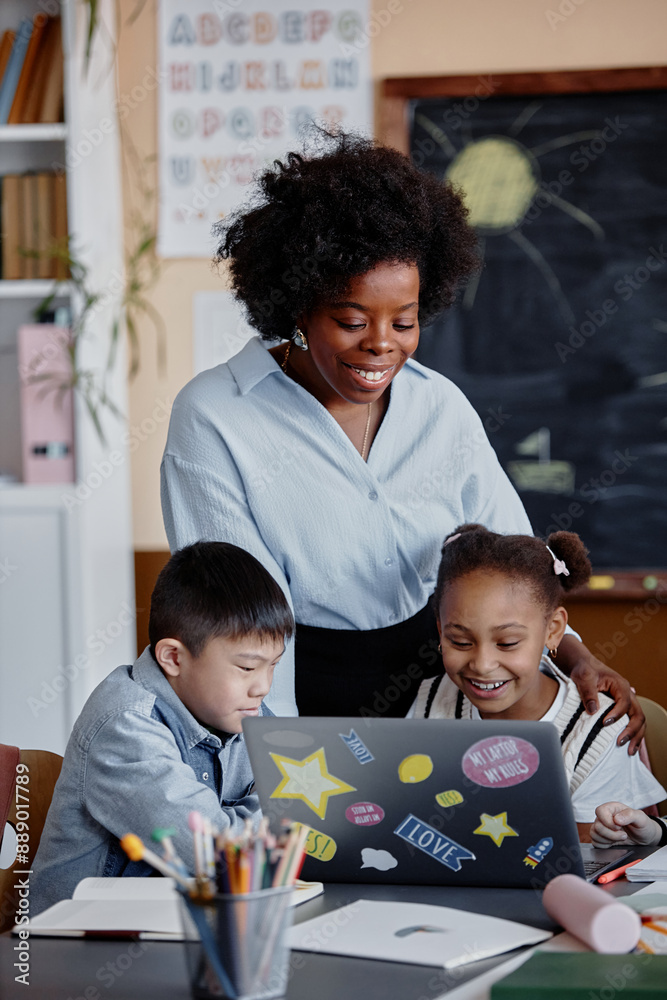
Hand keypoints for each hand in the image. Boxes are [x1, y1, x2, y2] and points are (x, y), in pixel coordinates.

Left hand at [555, 636, 645, 753]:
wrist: (583, 666)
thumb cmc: (584, 670)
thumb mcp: (583, 677)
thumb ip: (588, 692)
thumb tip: (593, 710)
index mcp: (620, 685)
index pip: (624, 703)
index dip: (617, 714)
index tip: (604, 723)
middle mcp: (628, 695)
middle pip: (638, 715)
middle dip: (632, 731)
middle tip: (620, 742)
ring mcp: (627, 703)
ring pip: (639, 721)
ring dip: (636, 737)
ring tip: (630, 752)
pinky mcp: (622, 710)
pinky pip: (632, 724)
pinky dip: (633, 736)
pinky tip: (630, 748)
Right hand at [590, 801, 661, 847]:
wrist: (645, 838)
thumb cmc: (643, 825)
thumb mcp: (641, 818)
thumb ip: (630, 815)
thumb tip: (616, 819)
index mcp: (612, 809)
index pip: (600, 811)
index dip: (607, 821)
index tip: (619, 827)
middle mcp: (605, 817)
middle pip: (597, 826)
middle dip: (612, 834)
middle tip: (624, 835)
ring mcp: (602, 828)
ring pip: (594, 835)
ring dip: (609, 840)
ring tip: (620, 838)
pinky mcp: (602, 838)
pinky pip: (595, 843)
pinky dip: (605, 845)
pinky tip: (615, 843)